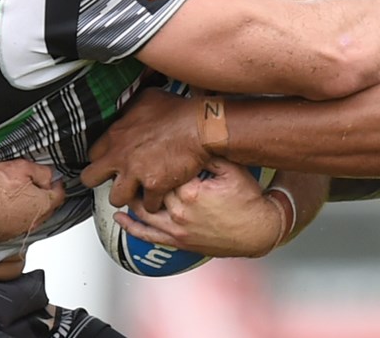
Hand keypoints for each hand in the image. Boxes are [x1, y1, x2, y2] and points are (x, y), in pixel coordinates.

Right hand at [0, 158, 65, 242]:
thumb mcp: (23, 167)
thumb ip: (42, 173)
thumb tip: (50, 177)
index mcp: (41, 206)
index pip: (59, 196)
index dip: (57, 186)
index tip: (54, 181)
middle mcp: (31, 223)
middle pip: (45, 210)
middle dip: (43, 198)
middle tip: (35, 186)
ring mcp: (16, 232)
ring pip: (29, 220)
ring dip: (28, 210)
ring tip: (17, 196)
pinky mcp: (0, 236)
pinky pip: (14, 227)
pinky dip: (13, 219)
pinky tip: (5, 207)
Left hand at [82, 88, 209, 211]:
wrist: (201, 126)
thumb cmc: (179, 111)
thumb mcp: (147, 98)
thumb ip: (130, 109)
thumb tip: (126, 108)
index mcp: (117, 134)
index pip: (92, 154)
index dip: (102, 160)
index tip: (110, 163)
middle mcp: (121, 155)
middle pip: (91, 178)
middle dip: (102, 181)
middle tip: (116, 180)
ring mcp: (136, 173)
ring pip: (116, 198)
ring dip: (127, 196)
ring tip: (138, 192)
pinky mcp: (154, 186)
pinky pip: (148, 204)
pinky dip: (156, 202)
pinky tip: (161, 195)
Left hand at [115, 159, 282, 257]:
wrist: (258, 231)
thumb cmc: (249, 202)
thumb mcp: (232, 169)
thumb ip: (209, 155)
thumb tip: (193, 137)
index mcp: (190, 191)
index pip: (162, 171)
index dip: (156, 159)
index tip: (150, 149)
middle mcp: (179, 212)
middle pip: (150, 189)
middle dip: (140, 176)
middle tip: (130, 161)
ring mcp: (176, 229)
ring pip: (143, 211)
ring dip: (130, 197)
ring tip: (122, 184)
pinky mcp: (178, 242)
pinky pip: (148, 236)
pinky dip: (131, 227)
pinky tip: (120, 218)